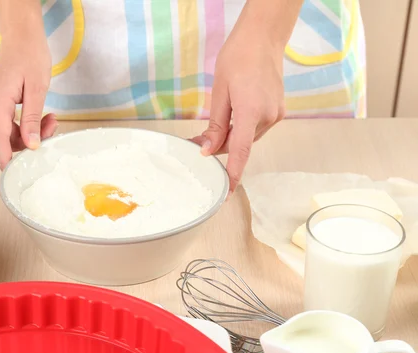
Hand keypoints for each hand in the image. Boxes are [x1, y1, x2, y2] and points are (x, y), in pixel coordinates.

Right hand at [0, 27, 57, 169]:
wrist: (22, 37)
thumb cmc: (30, 56)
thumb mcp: (37, 89)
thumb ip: (33, 119)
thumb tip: (31, 145)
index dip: (6, 161)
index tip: (15, 176)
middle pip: (7, 140)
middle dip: (31, 141)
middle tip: (53, 128)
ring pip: (12, 134)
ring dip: (33, 133)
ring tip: (52, 120)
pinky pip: (13, 125)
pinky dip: (29, 125)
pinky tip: (44, 117)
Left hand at [192, 22, 285, 194]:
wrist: (263, 38)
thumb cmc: (238, 58)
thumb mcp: (220, 92)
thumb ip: (216, 125)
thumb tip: (208, 149)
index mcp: (251, 111)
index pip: (241, 151)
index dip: (234, 173)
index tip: (227, 190)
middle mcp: (268, 116)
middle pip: (240, 144)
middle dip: (220, 147)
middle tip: (197, 144)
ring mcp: (276, 114)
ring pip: (248, 137)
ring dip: (231, 137)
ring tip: (215, 125)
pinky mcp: (278, 110)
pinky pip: (256, 128)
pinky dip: (242, 128)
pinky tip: (233, 116)